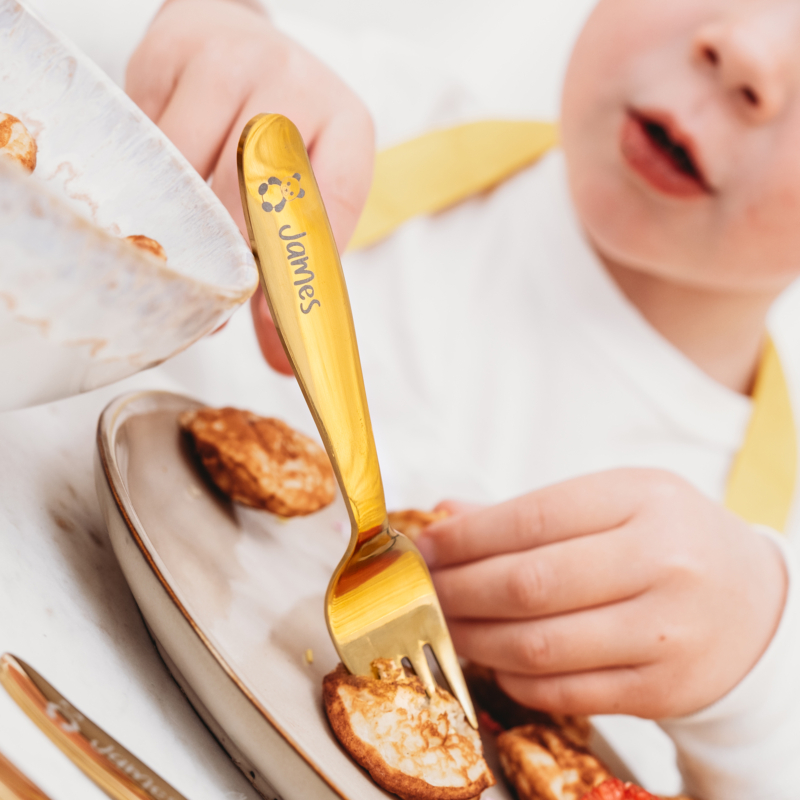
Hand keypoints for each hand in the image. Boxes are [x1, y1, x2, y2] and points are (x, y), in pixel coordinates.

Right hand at [126, 0, 374, 372]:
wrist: (236, 42)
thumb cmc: (275, 135)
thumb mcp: (301, 191)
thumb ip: (293, 270)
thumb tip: (280, 362)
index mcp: (347, 124)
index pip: (330, 201)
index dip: (295, 265)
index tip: (265, 312)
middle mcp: (296, 85)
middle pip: (254, 185)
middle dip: (227, 251)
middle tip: (208, 294)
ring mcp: (233, 60)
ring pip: (190, 161)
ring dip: (178, 221)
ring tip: (172, 250)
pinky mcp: (172, 51)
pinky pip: (147, 132)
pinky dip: (146, 176)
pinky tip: (154, 190)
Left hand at [418, 469, 786, 717]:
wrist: (755, 601)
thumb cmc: (669, 538)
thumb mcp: (615, 500)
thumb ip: (530, 510)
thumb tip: (446, 515)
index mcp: (642, 498)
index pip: (530, 518)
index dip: (464, 538)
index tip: (424, 547)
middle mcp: (662, 562)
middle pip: (529, 584)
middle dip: (458, 590)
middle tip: (423, 590)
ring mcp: (666, 632)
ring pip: (540, 645)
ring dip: (475, 638)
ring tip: (446, 625)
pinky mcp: (664, 690)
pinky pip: (566, 692)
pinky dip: (514, 679)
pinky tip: (494, 659)